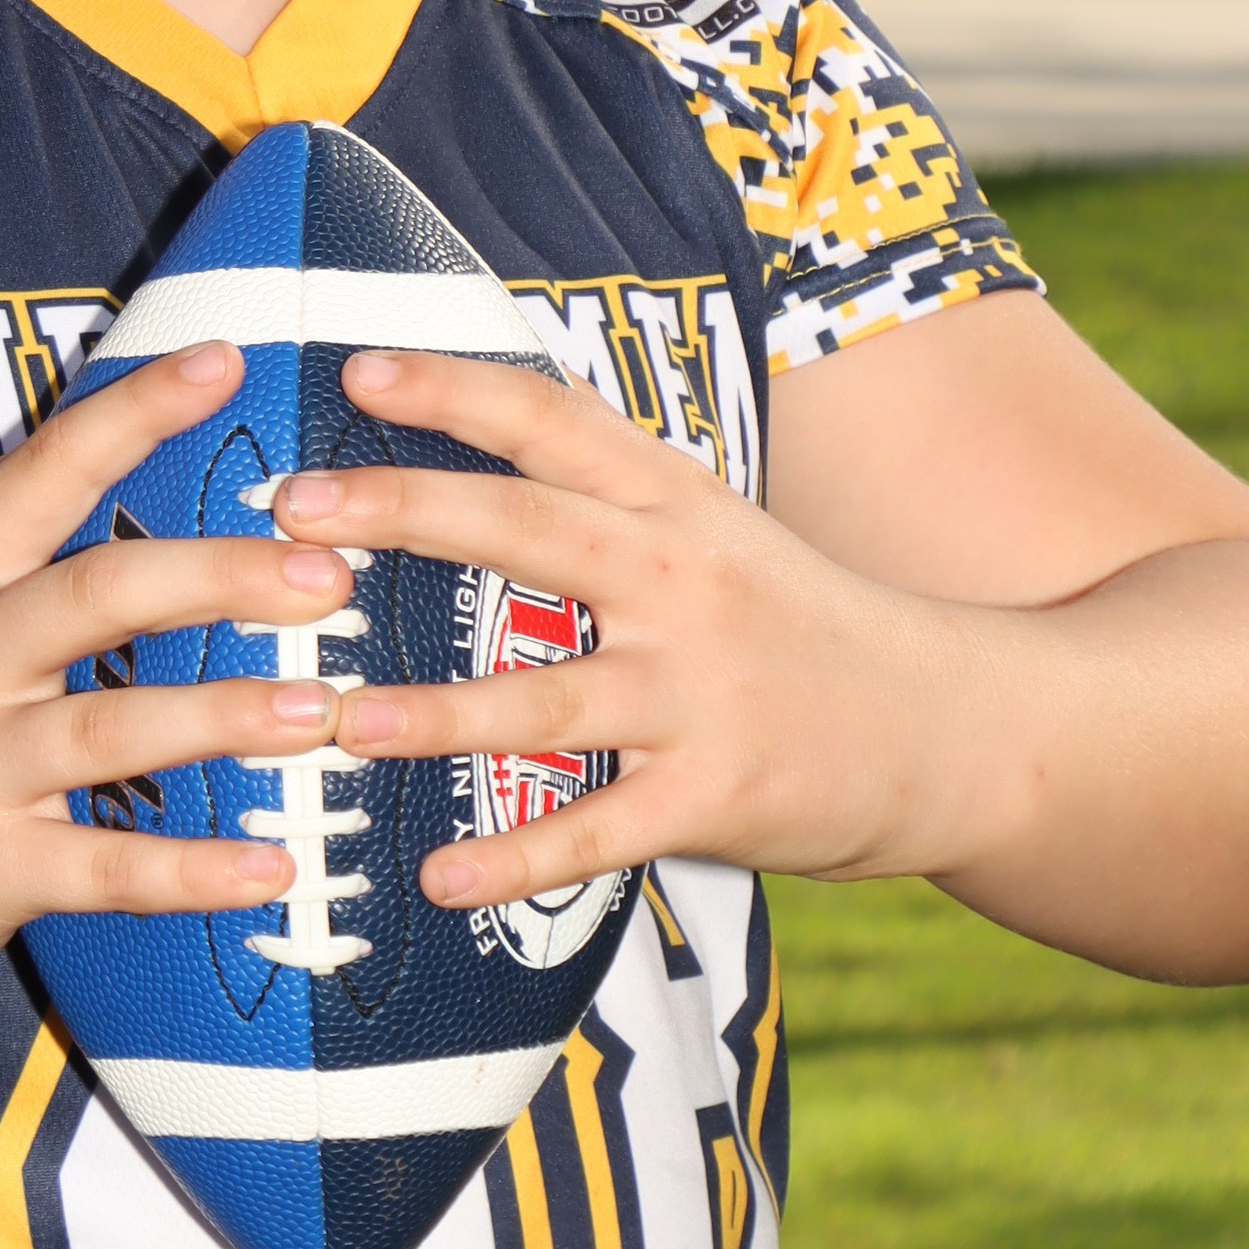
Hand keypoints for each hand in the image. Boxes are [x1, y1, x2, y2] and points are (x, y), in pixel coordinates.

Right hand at [0, 342, 346, 1033]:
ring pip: (111, 730)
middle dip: (219, 575)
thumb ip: (32, 587)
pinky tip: (271, 867)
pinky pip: (105, 868)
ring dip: (224, 716)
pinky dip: (191, 871)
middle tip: (329, 572)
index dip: (133, 412)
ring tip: (323, 712)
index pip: (42, 472)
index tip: (225, 357)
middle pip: (97, 594)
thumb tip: (178, 534)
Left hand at [276, 349, 956, 910]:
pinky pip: (600, 829)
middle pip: (529, 529)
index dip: (455, 390)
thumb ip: (608, 500)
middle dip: (404, 511)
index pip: (555, 423)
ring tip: (342, 719)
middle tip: (293, 507)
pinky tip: (439, 877)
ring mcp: (701, 691)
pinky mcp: (718, 793)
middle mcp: (682, 581)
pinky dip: (519, 857)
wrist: (955, 725)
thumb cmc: (801, 625)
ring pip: (551, 696)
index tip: (357, 371)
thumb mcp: (716, 532)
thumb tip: (469, 455)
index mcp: (676, 504)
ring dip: (440, 711)